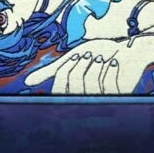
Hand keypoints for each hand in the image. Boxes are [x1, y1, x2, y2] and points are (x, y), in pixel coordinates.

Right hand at [24, 37, 153, 94]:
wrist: (126, 51)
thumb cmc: (97, 55)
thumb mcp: (70, 61)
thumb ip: (51, 71)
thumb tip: (27, 83)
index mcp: (75, 95)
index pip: (59, 88)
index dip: (66, 69)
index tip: (77, 55)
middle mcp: (88, 100)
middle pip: (75, 83)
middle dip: (82, 63)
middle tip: (92, 54)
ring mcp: (105, 99)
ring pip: (92, 83)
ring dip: (97, 64)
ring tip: (104, 57)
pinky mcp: (121, 94)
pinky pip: (110, 81)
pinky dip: (112, 66)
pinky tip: (116, 61)